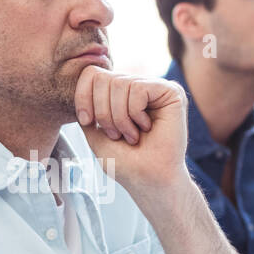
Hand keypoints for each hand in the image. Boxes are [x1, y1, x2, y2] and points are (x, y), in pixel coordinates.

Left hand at [74, 65, 188, 193]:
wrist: (149, 180)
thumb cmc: (125, 162)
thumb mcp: (94, 133)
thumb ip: (86, 108)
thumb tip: (82, 83)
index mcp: (119, 93)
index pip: (92, 73)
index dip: (83, 96)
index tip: (86, 121)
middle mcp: (137, 85)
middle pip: (103, 77)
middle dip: (103, 112)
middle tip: (116, 135)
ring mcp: (154, 87)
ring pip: (120, 83)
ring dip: (119, 117)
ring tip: (131, 135)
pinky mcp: (171, 91)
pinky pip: (138, 88)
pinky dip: (134, 113)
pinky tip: (146, 127)